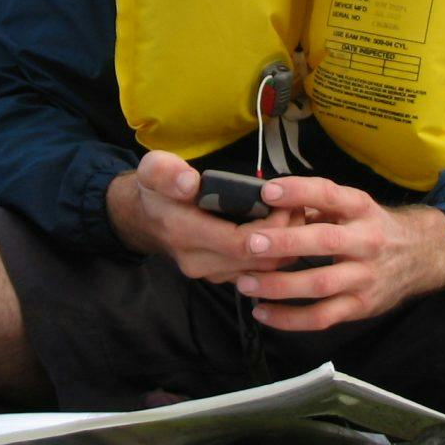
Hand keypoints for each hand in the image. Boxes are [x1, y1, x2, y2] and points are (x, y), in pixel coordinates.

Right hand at [106, 150, 299, 282]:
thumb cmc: (157, 189)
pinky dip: (276, 254)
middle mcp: (198, 261)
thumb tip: (190, 183)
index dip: (270, 228)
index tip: (286, 204)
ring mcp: (211, 273)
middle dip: (285, 236)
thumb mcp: (153, 169)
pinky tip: (283, 230)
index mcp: (184, 233)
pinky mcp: (221, 275)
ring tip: (295, 216)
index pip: (239, 243)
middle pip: (257, 260)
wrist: (145, 219)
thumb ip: (168, 173)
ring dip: (285, 247)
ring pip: (262, 271)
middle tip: (299, 208)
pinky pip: (257, 272)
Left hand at [232, 176, 444, 330]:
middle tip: (251, 243)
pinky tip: (262, 312)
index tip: (267, 191)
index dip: (299, 192)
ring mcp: (364, 277)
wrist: (422, 256)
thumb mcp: (354, 206)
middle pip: (324, 242)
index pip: (329, 195)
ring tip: (245, 283)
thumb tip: (270, 199)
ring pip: (319, 285)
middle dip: (285, 243)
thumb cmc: (373, 227)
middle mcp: (365, 241)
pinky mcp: (360, 307)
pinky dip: (290, 319)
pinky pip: (322, 317)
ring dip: (279, 286)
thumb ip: (317, 204)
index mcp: (361, 209)